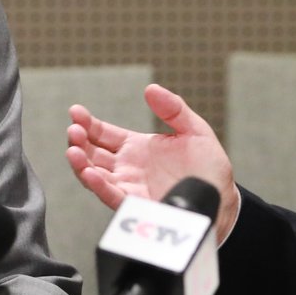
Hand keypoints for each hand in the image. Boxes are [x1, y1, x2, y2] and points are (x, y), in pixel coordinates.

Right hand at [67, 84, 238, 236]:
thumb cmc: (208, 168)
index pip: (102, 134)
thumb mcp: (194, 130)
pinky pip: (112, 195)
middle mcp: (127, 167)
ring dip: (81, 163)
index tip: (76, 112)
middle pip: (92, 153)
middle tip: (73, 130)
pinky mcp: (137, 205)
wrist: (221, 198)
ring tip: (73, 150)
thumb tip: (151, 89)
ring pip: (95, 175)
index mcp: (136, 148)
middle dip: (79, 141)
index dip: (87, 123)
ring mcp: (129, 186)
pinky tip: (89, 173)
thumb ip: (173, 109)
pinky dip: (98, 186)